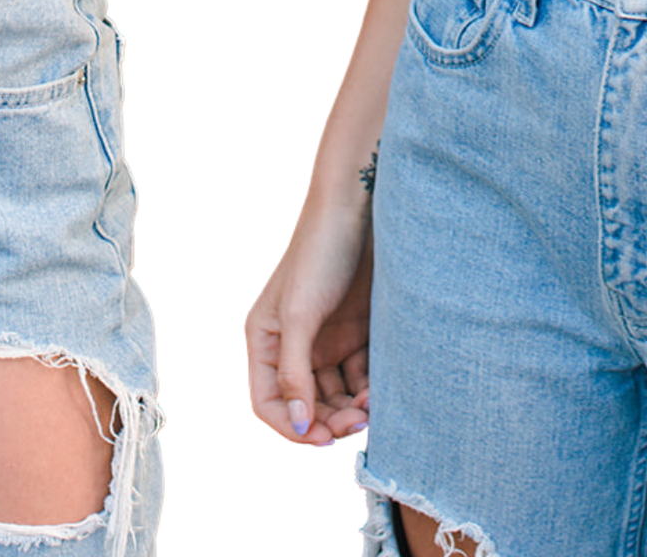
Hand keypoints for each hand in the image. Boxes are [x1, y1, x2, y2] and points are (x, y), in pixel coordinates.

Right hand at [247, 199, 372, 446]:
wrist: (359, 209)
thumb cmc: (320, 254)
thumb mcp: (301, 315)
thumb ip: (295, 372)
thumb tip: (300, 426)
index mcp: (266, 340)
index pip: (268, 402)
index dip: (292, 427)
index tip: (322, 437)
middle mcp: (293, 345)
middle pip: (306, 404)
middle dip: (328, 420)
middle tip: (356, 423)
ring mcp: (325, 339)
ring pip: (335, 395)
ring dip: (350, 409)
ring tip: (371, 407)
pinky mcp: (355, 332)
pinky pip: (359, 376)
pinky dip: (369, 389)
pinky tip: (380, 391)